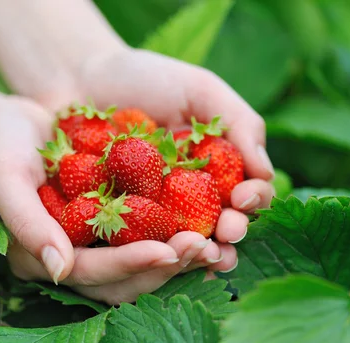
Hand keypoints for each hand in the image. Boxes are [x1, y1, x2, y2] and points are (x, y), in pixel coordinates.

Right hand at [0, 96, 229, 304]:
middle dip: (164, 265)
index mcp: (42, 257)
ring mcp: (90, 239)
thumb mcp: (5, 178)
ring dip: (178, 253)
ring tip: (216, 237)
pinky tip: (206, 214)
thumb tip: (60, 271)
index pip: (93, 271)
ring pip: (141, 260)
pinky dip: (174, 226)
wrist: (1, 121)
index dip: (131, 263)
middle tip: (204, 248)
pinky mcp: (107, 218)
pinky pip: (146, 230)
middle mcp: (69, 256)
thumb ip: (28, 224)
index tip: (169, 251)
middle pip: (124, 277)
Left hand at [37, 48, 275, 260]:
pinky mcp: (117, 224)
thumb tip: (266, 172)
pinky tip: (158, 258)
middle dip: (229, 234)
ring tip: (200, 252)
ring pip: (183, 245)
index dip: (253, 201)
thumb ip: (240, 123)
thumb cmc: (147, 78)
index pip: (248, 195)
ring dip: (196, 254)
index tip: (244, 196)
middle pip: (220, 228)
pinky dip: (149, 257)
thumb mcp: (200, 90)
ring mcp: (155, 215)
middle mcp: (191, 199)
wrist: (83, 77)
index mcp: (217, 171)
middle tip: (228, 232)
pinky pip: (136, 247)